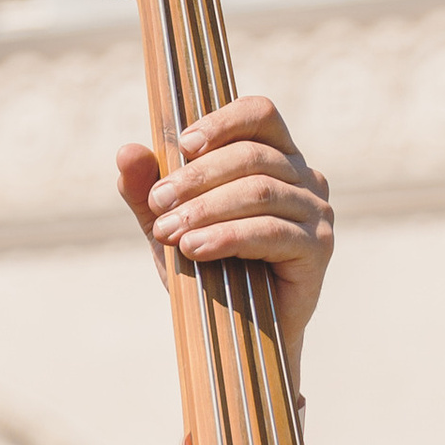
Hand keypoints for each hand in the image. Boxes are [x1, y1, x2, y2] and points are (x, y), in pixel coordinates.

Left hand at [117, 94, 332, 362]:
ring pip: (259, 192)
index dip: (222, 121)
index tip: (182, 144)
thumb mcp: (170, 223)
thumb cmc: (209, 265)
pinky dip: (227, 237)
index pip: (260, 113)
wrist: (238, 331)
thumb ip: (147, 189)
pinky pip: (271, 232)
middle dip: (197, 177)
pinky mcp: (319, 248)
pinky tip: (195, 248)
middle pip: (252, 156)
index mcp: (276, 156)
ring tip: (167, 231)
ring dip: (206, 209)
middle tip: (157, 202)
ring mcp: (317, 212)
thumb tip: (125, 152)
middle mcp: (305, 177)